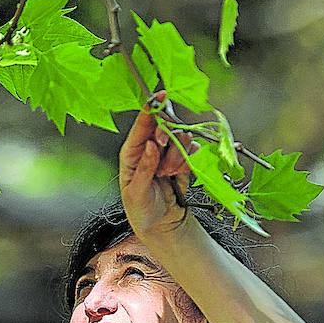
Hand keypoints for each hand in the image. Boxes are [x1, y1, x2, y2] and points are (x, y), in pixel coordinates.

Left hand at [118, 89, 195, 235]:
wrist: (161, 225)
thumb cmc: (141, 210)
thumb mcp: (137, 192)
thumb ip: (145, 168)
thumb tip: (151, 145)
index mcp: (131, 153)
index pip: (141, 126)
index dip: (151, 110)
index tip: (160, 97)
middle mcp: (149, 149)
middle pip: (164, 128)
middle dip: (168, 142)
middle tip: (165, 162)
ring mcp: (166, 154)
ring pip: (180, 140)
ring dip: (177, 157)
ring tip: (168, 174)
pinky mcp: (182, 161)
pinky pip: (191, 152)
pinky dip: (188, 162)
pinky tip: (179, 174)